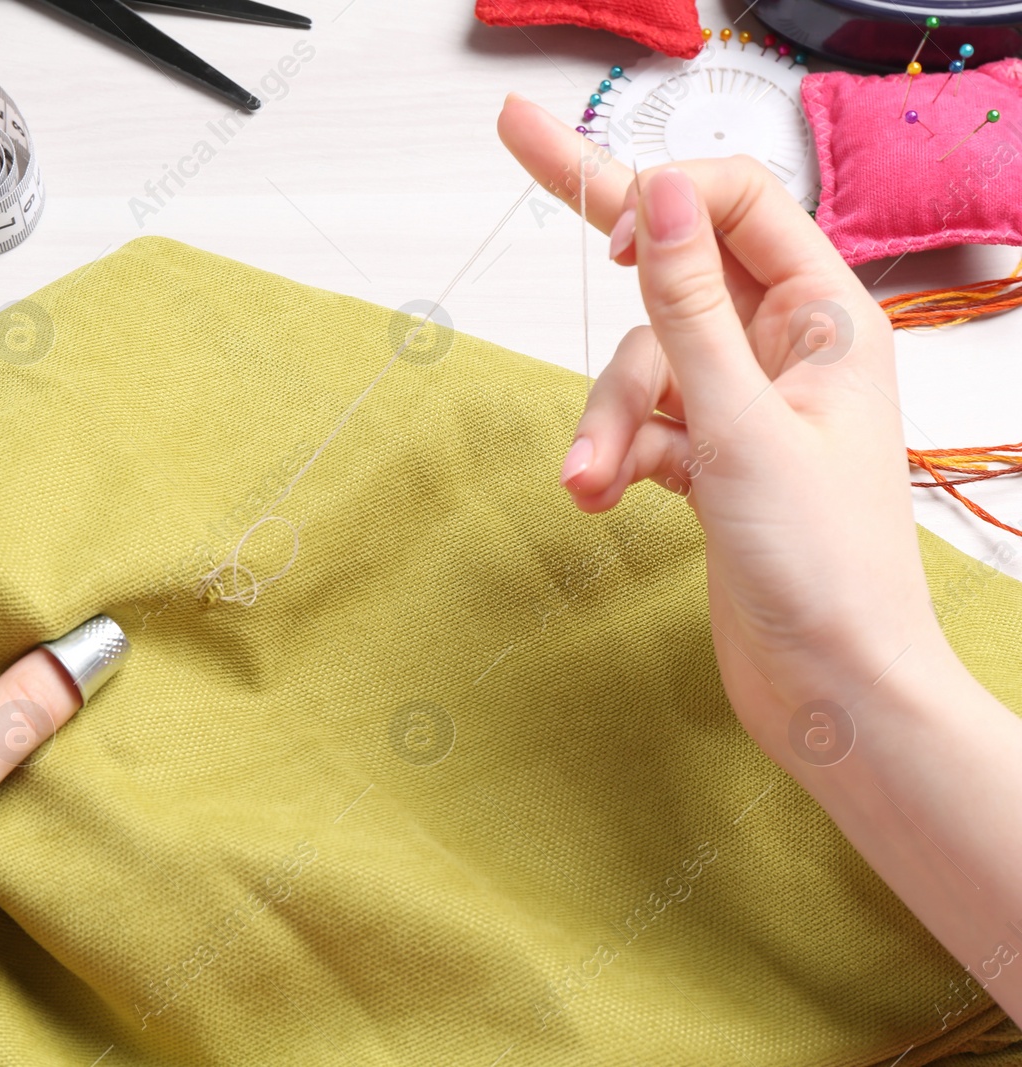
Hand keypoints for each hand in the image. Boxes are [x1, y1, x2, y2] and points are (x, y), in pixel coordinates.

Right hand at [496, 94, 944, 757]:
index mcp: (823, 319)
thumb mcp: (742, 424)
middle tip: (514, 131)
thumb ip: (690, 307)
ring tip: (589, 484)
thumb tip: (658, 195)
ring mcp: (742, 405)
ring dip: (605, 422)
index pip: (735, 204)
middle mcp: (783, 349)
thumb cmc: (825, 568)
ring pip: (641, 367)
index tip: (602, 233)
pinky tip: (600, 498)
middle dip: (599, 243)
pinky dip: (614, 458)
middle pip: (670, 269)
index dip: (663, 201)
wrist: (833, 690)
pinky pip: (639, 427)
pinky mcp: (708, 459)